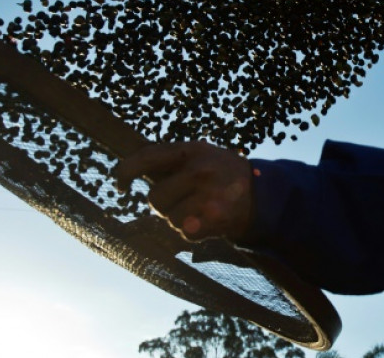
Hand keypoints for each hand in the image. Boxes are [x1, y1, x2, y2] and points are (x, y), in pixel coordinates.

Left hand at [114, 141, 253, 241]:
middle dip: (163, 204)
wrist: (264, 193)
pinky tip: (208, 220)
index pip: (147, 157)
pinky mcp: (214, 219)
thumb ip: (172, 161)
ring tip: (199, 209)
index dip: (126, 170)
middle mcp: (200, 171)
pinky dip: (192, 231)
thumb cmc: (223, 173)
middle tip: (182, 200)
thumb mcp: (202, 154)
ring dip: (178, 219)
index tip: (119, 183)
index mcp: (192, 150)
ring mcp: (208, 196)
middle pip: (155, 198)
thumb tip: (131, 170)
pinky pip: (184, 232)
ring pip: (168, 218)